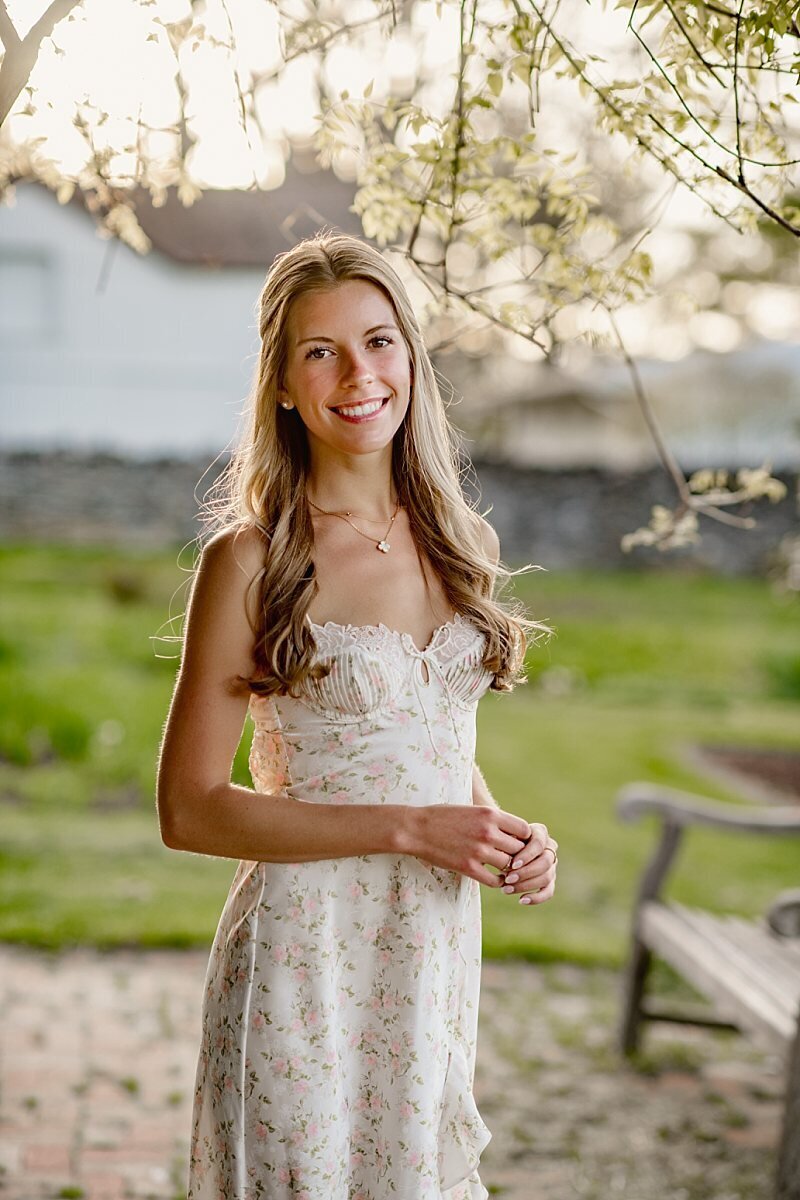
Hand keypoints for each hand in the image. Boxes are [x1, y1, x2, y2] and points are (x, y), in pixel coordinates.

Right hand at [406, 804, 531, 887]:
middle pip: (519, 849)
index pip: (524, 829)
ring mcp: (478, 851)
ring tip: (505, 870)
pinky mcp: (468, 867)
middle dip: (518, 855)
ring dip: (508, 869)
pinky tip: (495, 878)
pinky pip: (494, 880)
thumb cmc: (443, 816)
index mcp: (490, 814)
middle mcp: (487, 832)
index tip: (518, 842)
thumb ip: (492, 819)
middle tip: (515, 859)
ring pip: (508, 865)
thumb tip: (512, 830)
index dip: (524, 838)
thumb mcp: (471, 809)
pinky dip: (498, 882)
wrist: (416, 829)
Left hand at [498, 822, 557, 905]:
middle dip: (527, 872)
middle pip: (546, 861)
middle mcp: (549, 846)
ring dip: (527, 884)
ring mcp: (550, 863)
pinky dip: (537, 897)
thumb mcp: (495, 829)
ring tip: (506, 889)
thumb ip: (501, 834)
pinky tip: (521, 900)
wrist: (494, 842)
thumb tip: (494, 842)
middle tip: (508, 878)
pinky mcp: (548, 879)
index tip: (511, 864)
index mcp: (539, 832)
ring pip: (547, 876)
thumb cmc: (491, 833)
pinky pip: (549, 890)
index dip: (527, 854)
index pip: (539, 843)